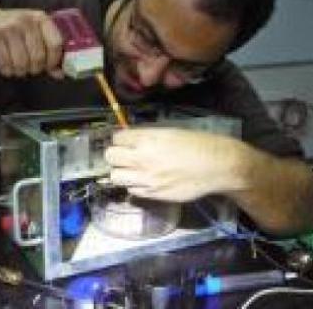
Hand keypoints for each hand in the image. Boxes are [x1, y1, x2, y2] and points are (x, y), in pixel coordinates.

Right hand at [0, 8, 63, 77]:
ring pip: (22, 62)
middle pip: (39, 57)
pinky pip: (5, 63)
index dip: (54, 60)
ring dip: (20, 71)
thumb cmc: (12, 29)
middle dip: (35, 69)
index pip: (56, 44)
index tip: (48, 67)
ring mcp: (9, 27)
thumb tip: (60, 74)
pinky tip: (6, 67)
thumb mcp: (32, 35)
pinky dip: (7, 71)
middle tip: (29, 68)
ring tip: (17, 68)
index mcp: (41, 19)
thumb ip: (48, 53)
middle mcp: (27, 21)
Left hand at [104, 127, 248, 201]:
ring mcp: (146, 179)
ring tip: (133, 169)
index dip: (121, 139)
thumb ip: (147, 137)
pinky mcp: (153, 195)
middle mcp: (142, 159)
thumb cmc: (198, 144)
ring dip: (122, 171)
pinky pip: (131, 190)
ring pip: (115, 176)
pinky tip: (146, 180)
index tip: (126, 141)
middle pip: (110, 157)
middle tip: (126, 155)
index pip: (116, 138)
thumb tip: (131, 140)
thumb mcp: (170, 132)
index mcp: (147, 139)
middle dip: (116, 154)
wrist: (217, 166)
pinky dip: (134, 185)